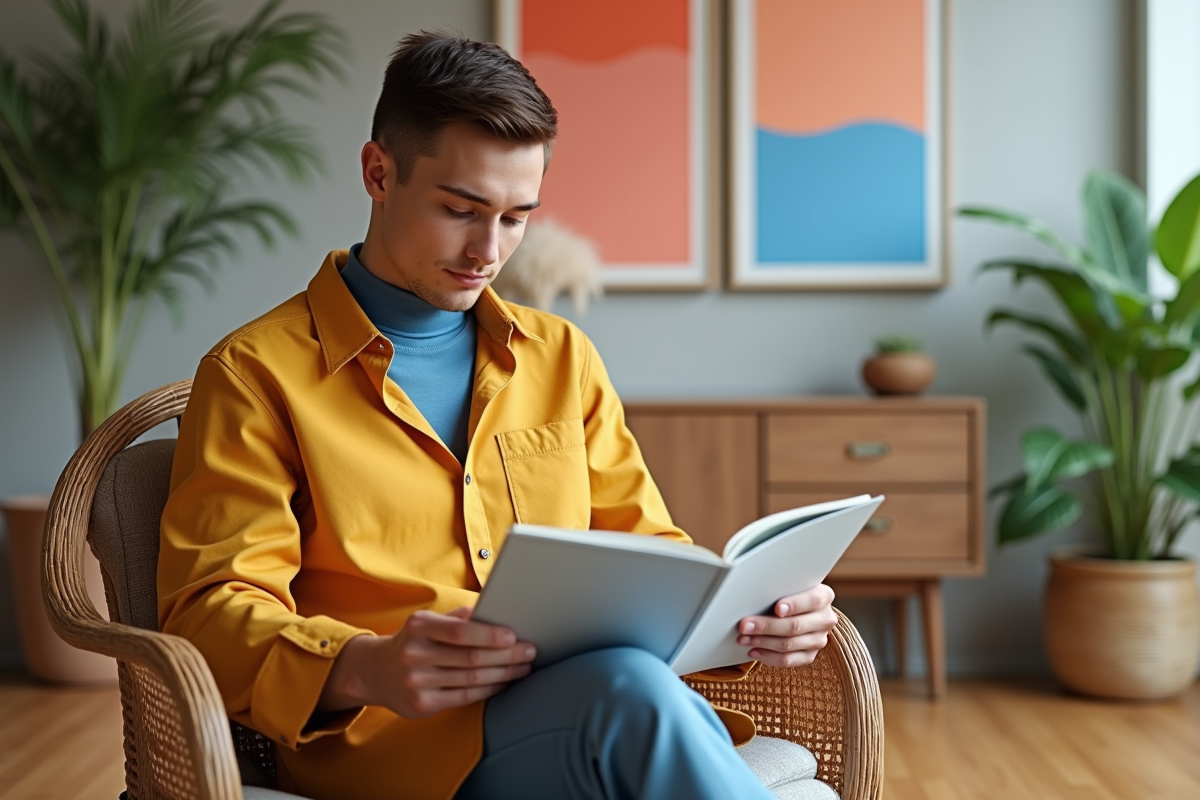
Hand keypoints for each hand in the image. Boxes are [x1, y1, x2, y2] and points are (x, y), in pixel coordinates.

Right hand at [319, 606, 535, 717]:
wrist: (376, 672)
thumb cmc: (414, 641)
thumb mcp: (428, 622)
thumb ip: (458, 617)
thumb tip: (497, 610)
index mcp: (418, 626)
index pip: (459, 632)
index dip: (489, 635)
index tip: (513, 635)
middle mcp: (414, 654)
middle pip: (470, 658)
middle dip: (506, 655)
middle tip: (529, 651)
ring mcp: (416, 682)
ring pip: (471, 679)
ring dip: (503, 673)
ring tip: (523, 667)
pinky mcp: (421, 705)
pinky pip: (464, 696)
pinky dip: (488, 689)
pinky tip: (504, 682)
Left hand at [736, 584, 837, 667]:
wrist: (796, 608)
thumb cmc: (787, 592)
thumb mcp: (788, 585)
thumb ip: (779, 587)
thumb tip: (754, 594)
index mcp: (824, 596)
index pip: (812, 600)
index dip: (795, 605)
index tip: (777, 608)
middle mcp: (825, 619)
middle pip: (796, 626)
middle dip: (766, 626)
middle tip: (744, 625)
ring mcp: (819, 639)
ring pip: (789, 645)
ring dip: (762, 642)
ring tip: (744, 638)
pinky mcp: (809, 655)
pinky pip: (788, 661)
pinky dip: (768, 657)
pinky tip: (753, 651)